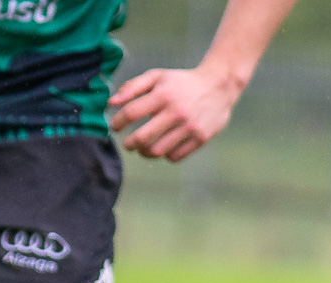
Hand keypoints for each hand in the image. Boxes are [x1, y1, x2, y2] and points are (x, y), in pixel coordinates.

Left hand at [108, 65, 243, 161]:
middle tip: (128, 144)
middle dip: (129, 144)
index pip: (131, 113)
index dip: (118, 123)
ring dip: (145, 152)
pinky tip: (164, 146)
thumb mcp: (157, 77)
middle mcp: (176, 112)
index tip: (115, 127)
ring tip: (143, 148)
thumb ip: (132, 87)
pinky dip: (165, 155)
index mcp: (163, 95)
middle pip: (142, 138)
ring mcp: (189, 127)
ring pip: (157, 151)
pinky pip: (174, 157)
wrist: (219, 86)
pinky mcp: (200, 139)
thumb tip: (111, 103)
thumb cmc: (181, 82)